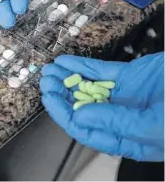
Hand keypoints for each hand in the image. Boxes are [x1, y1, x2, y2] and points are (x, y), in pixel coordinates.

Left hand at [40, 53, 163, 160]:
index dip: (64, 114)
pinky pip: (101, 70)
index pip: (86, 128)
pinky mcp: (128, 76)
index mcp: (126, 137)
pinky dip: (83, 65)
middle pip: (83, 106)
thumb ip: (115, 122)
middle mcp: (120, 116)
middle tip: (45, 80)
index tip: (48, 99)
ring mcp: (124, 95)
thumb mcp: (152, 125)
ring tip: (50, 69)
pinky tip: (66, 61)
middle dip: (62, 93)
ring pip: (88, 87)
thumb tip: (79, 117)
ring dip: (68, 78)